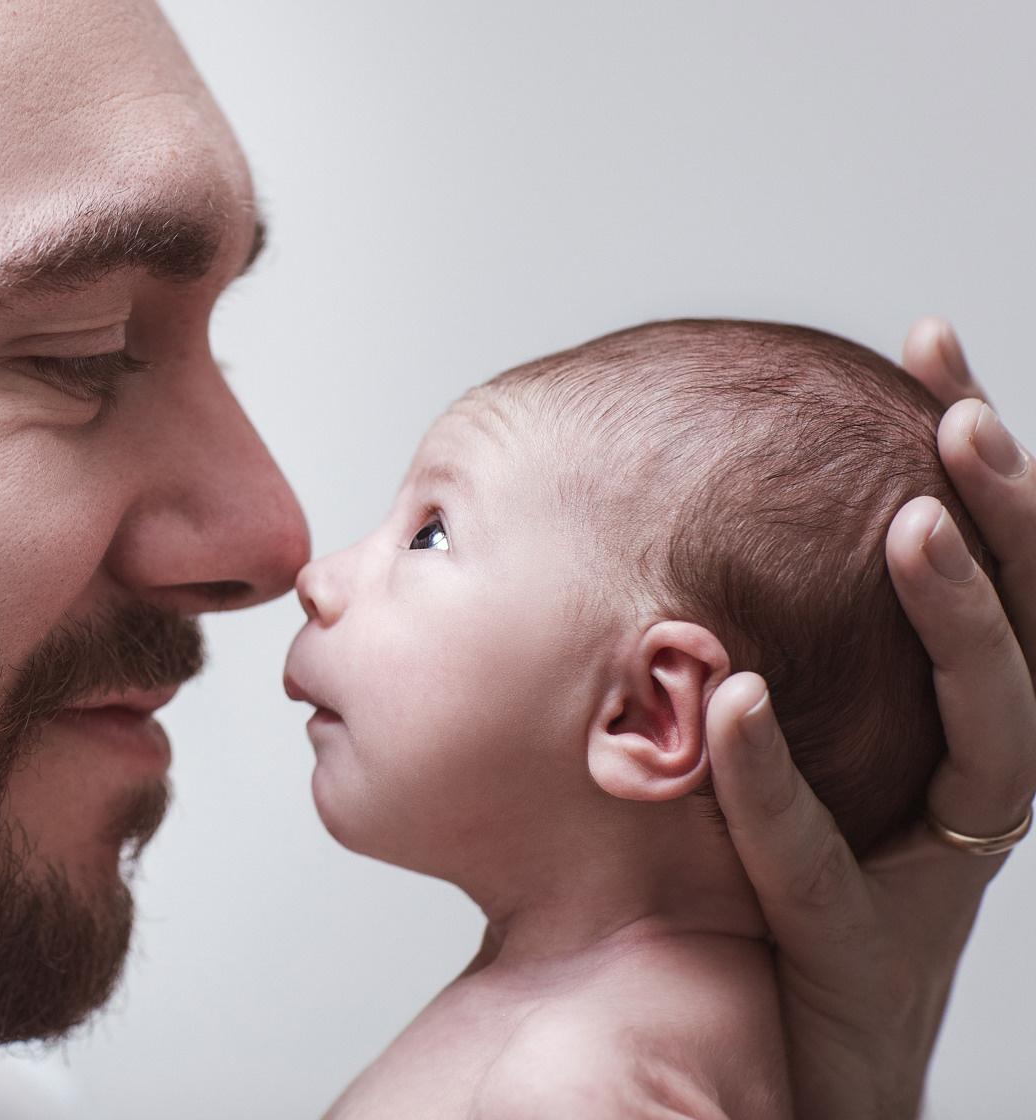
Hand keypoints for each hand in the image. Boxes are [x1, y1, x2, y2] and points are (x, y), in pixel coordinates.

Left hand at [704, 318, 1035, 1119]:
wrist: (778, 1038)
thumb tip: (691, 506)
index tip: (934, 344)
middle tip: (962, 416)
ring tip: (909, 528)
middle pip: (1026, 626)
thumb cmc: (780, 878)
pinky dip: (776, 774)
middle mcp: (972, 775)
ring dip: (958, 621)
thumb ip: (766, 628)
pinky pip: (819, 848)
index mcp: (956, 716)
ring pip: (987, 728)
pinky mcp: (863, 937)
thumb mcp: (791, 729)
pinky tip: (742, 699)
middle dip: (1004, 514)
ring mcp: (933, 860)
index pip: (990, 566)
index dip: (981, 462)